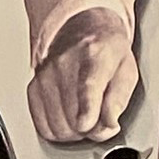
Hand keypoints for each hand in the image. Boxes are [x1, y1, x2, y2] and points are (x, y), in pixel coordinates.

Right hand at [28, 7, 139, 144]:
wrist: (80, 28)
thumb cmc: (106, 51)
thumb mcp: (126, 70)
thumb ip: (118, 100)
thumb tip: (108, 127)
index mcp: (96, 54)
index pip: (87, 87)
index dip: (86, 110)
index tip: (86, 125)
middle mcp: (65, 63)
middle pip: (72, 116)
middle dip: (89, 128)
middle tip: (98, 118)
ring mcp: (45, 76)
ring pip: (57, 127)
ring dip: (73, 131)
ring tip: (84, 116)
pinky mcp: (33, 88)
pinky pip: (43, 127)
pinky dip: (57, 130)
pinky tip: (68, 118)